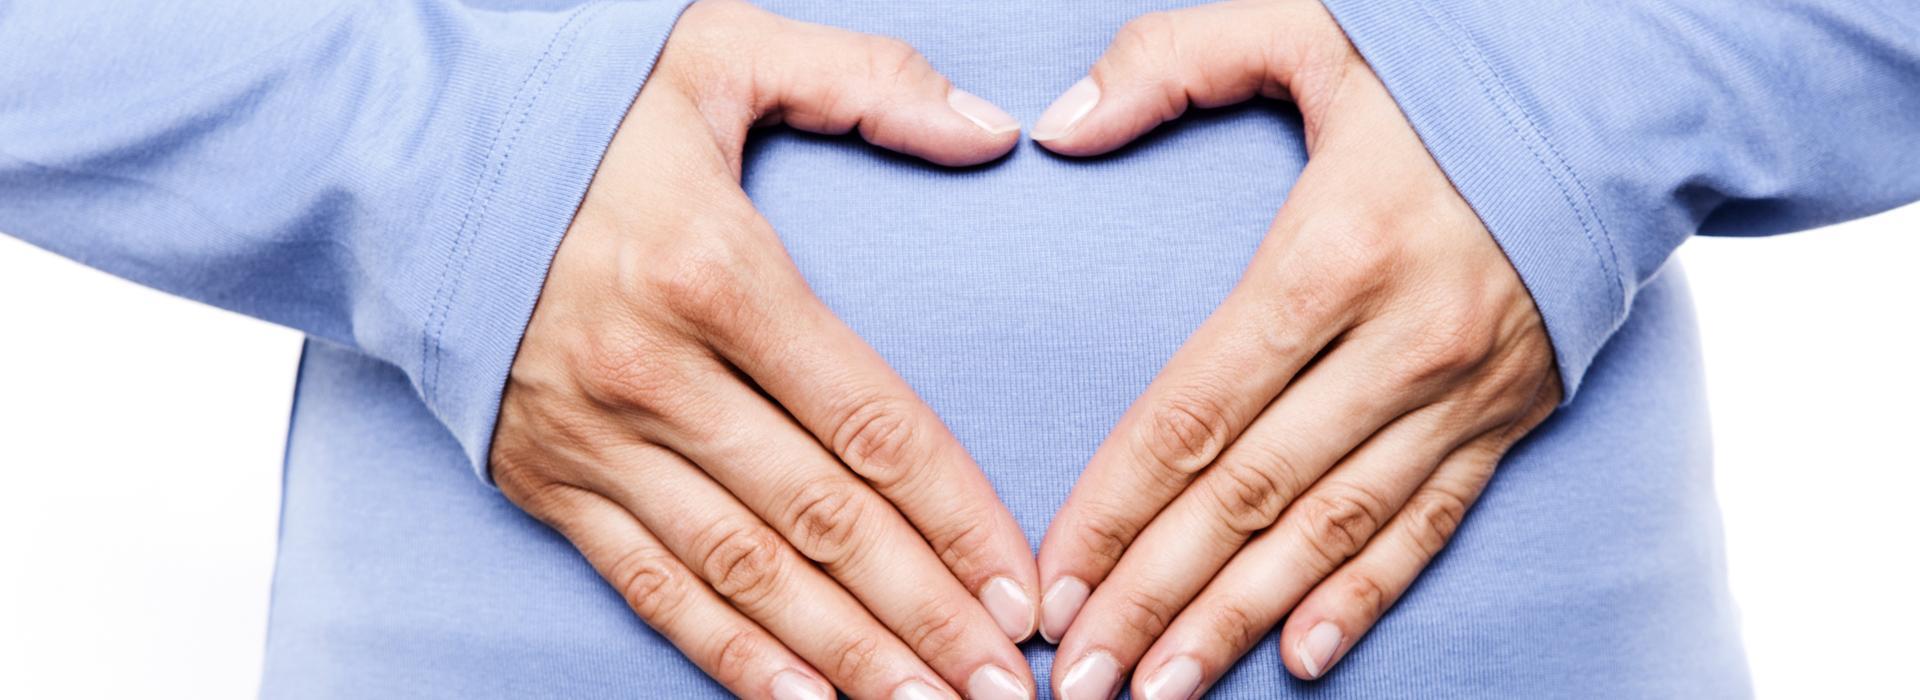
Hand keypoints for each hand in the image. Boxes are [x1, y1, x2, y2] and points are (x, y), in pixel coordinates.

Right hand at [490, 3, 1036, 698]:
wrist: (393, 161)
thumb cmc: (573, 111)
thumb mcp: (721, 52)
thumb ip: (866, 81)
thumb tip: (993, 129)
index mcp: (716, 272)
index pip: (868, 421)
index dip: (955, 514)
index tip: (1020, 586)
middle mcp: (655, 373)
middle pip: (820, 518)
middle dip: (924, 613)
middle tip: (1005, 685)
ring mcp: (594, 438)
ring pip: (745, 572)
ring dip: (845, 655)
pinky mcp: (546, 480)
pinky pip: (651, 585)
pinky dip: (729, 654)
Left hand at [1029, 1, 1560, 696]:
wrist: (1625, 92)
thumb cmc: (1446, 64)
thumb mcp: (1307, 28)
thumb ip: (1172, 62)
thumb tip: (1059, 127)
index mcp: (1331, 253)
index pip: (1194, 410)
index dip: (1115, 506)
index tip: (1055, 581)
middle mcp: (1398, 342)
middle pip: (1248, 494)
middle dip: (1154, 596)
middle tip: (1085, 677)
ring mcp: (1461, 391)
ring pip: (1330, 530)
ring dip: (1238, 621)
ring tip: (1161, 692)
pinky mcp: (1510, 417)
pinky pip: (1428, 524)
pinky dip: (1365, 596)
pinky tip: (1301, 659)